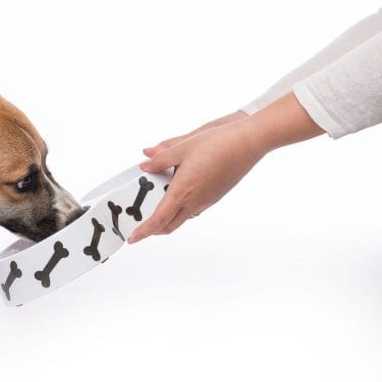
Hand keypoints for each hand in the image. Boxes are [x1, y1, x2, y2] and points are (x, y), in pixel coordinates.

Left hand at [129, 118, 264, 241]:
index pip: (158, 220)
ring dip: (168, 217)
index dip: (143, 231)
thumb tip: (145, 165)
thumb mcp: (182, 148)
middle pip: (169, 225)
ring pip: (182, 217)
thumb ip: (160, 159)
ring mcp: (207, 201)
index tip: (132, 238)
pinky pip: (194, 209)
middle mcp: (195, 201)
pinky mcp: (215, 196)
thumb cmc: (217, 143)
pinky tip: (178, 192)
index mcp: (183, 191)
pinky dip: (181, 207)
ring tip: (156, 204)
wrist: (249, 143)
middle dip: (153, 229)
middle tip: (141, 224)